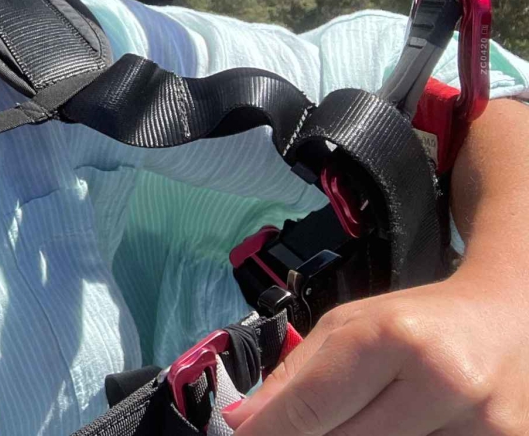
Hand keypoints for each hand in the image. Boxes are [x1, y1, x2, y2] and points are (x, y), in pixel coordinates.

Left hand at [225, 271, 528, 433]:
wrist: (512, 319)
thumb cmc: (419, 321)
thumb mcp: (349, 327)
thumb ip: (294, 376)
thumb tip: (241, 424)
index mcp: (395, 338)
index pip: (312, 406)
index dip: (270, 432)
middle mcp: (443, 381)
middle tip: (292, 430)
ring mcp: (484, 425)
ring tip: (358, 417)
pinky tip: (396, 427)